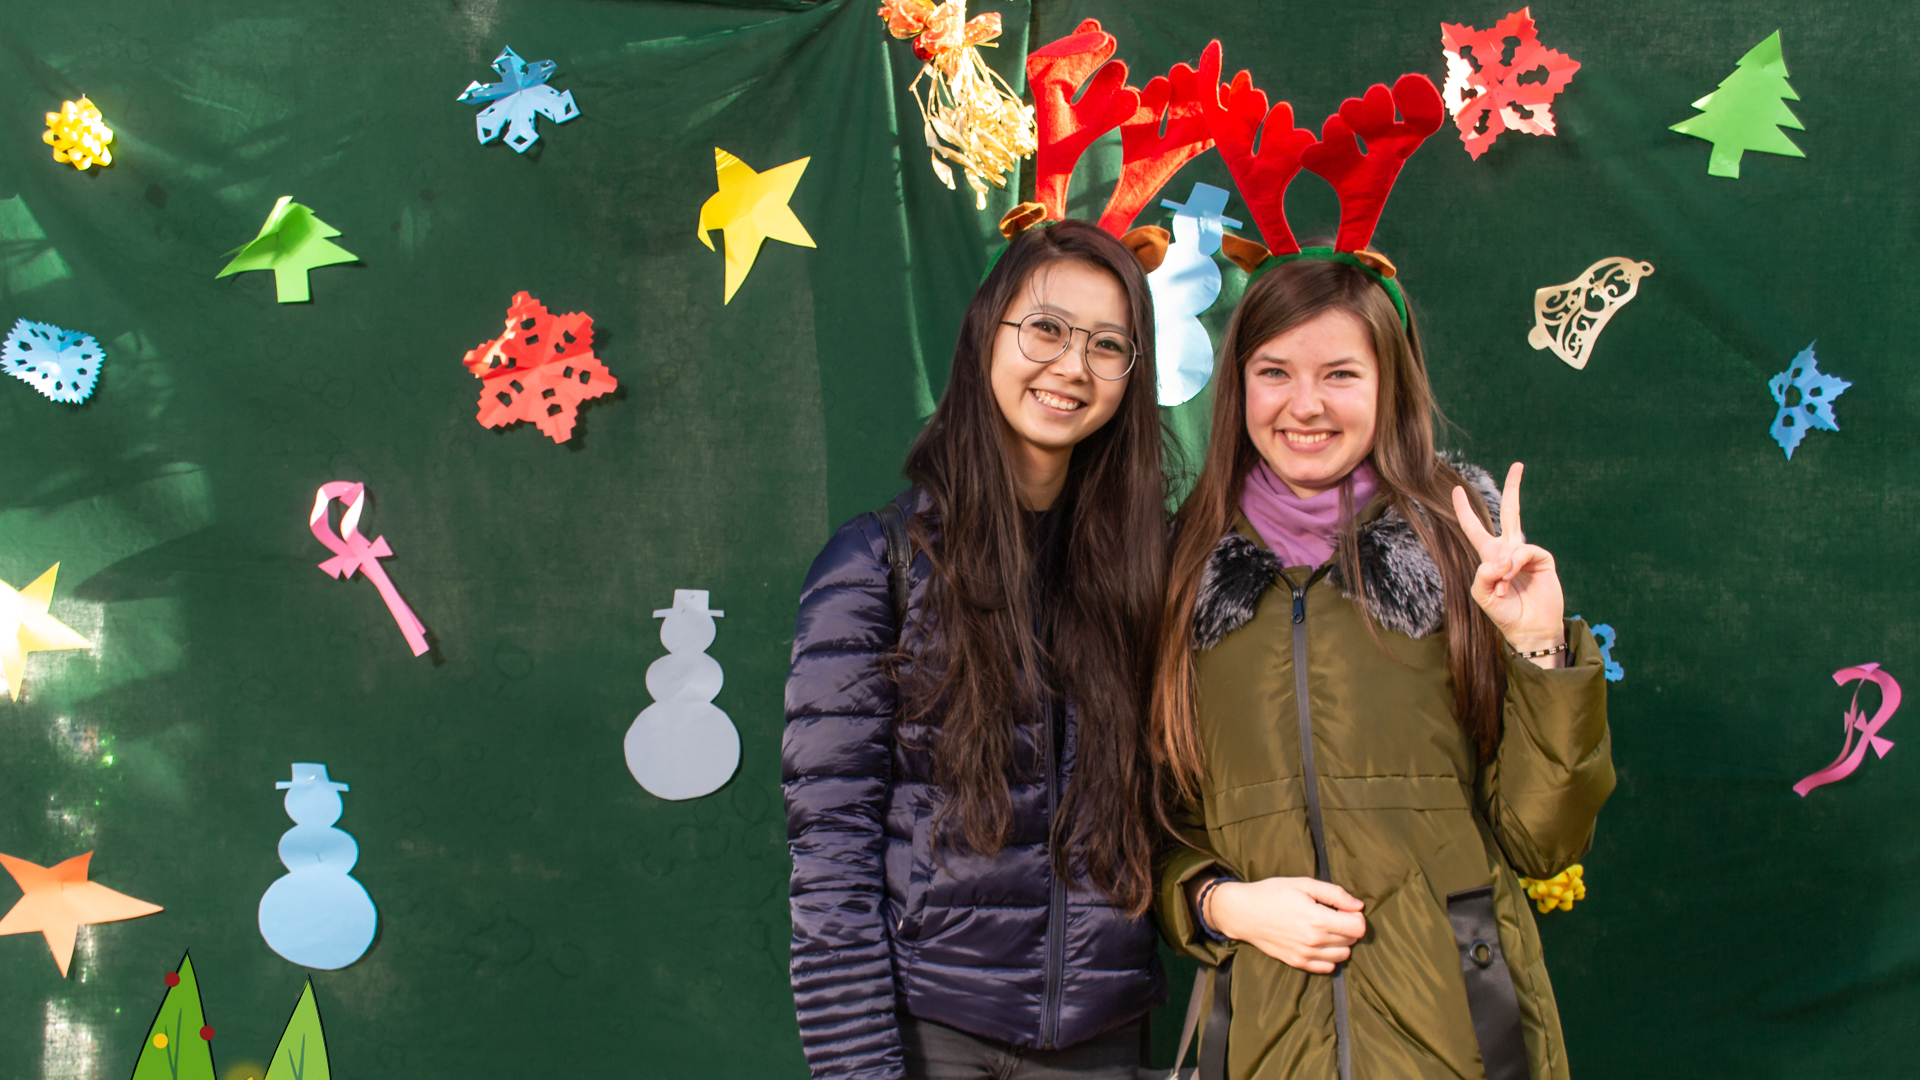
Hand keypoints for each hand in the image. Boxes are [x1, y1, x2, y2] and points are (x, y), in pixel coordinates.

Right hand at [1205, 877, 1365, 973]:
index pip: (1358, 928)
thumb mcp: (1303, 883)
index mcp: (1318, 919)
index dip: (1357, 916)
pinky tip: (1318, 942)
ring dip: (1341, 942)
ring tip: (1326, 928)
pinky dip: (1329, 956)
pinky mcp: (1297, 963)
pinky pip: (1328, 967)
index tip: (1345, 908)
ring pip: (1343, 955)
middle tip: (1334, 915)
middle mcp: (1314, 941)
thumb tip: (1358, 905)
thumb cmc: (1272, 893)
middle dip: (1349, 927)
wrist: (1242, 913)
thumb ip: (1334, 894)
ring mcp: (1305, 955)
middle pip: (1352, 941)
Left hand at [1451, 463, 1565, 665]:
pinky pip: (1524, 552)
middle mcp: (1509, 550)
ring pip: (1513, 541)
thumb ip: (1482, 572)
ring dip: (1504, 566)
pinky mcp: (1543, 559)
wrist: (1529, 630)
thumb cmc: (1503, 613)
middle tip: (1518, 465)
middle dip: (1514, 488)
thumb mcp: (1481, 593)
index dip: (1465, 510)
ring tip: (1502, 584)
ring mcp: (1527, 554)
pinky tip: (1511, 578)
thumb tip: (1501, 557)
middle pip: (1510, 512)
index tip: (1458, 490)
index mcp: (1490, 556)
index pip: (1475, 528)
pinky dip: (1515, 564)